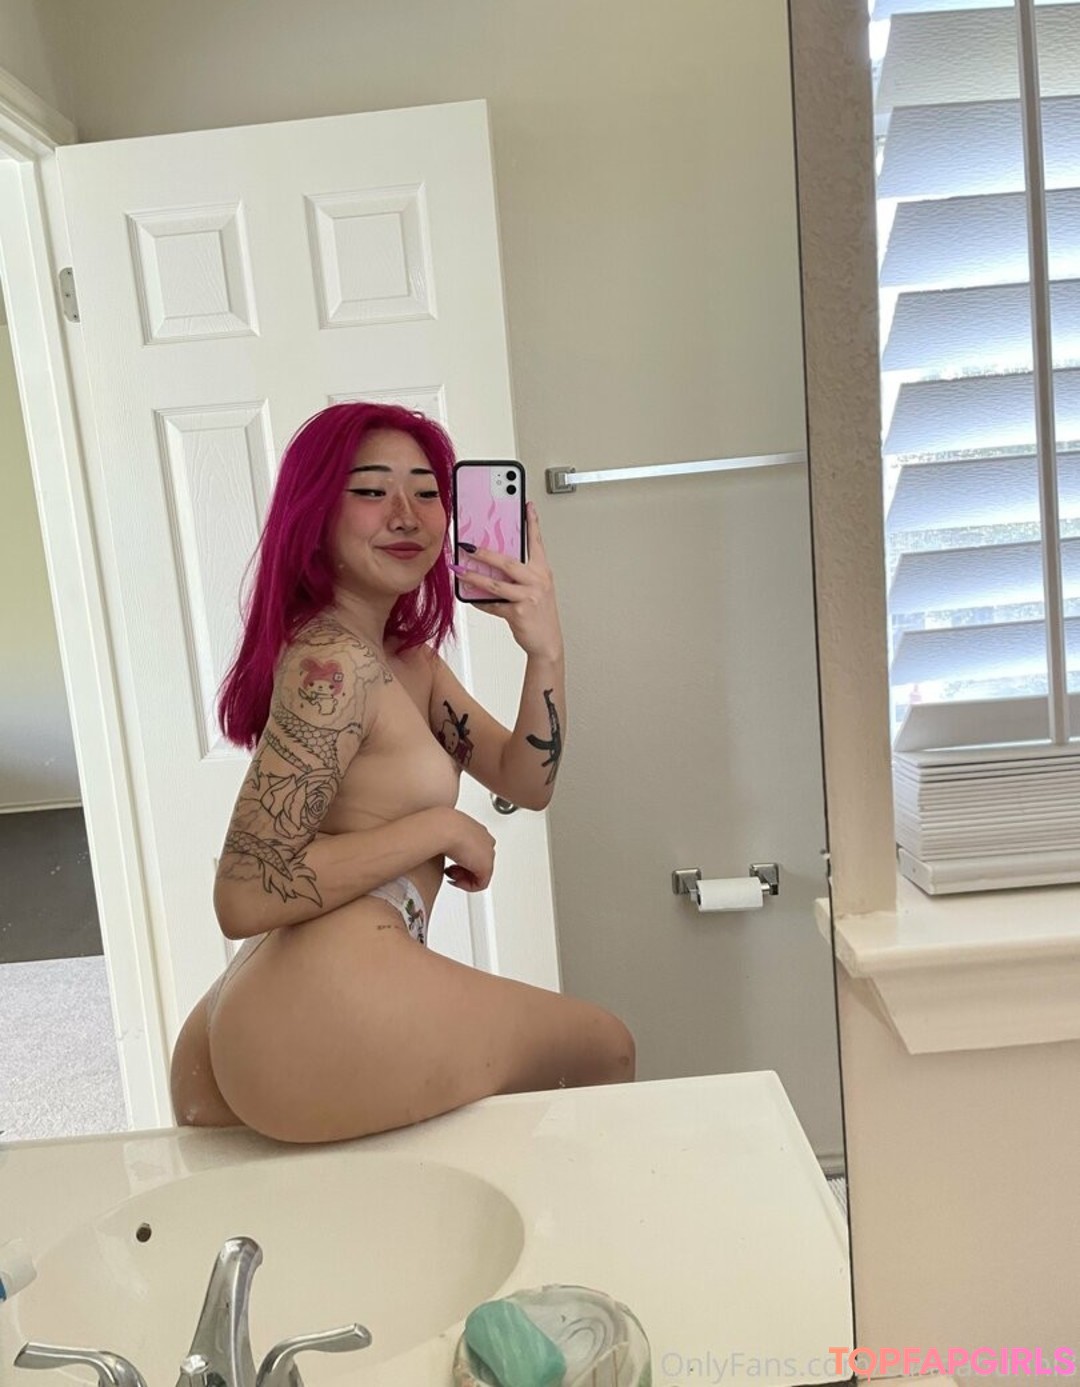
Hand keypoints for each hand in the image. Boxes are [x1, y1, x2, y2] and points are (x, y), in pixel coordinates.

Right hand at [443, 810, 495, 891]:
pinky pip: (480, 884)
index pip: (475, 849)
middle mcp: (485, 841)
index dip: (461, 860)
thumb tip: (445, 847)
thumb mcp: (444, 833)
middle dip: (462, 870)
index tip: (449, 863)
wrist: (446, 829)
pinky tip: (455, 881)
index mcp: (477, 830)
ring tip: (450, 874)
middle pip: (478, 862)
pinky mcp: (486, 868)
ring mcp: (488, 854)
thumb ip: (448, 840)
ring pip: (479, 874)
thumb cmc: (443, 827)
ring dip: (463, 877)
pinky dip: (466, 886)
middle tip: (449, 870)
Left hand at [451, 502, 563, 660]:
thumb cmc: (540, 615)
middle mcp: (537, 581)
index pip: (536, 542)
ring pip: (495, 584)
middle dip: (484, 553)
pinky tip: (470, 598)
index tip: (527, 505)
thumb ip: (519, 576)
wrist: (547, 642)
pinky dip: (480, 602)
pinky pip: (493, 604)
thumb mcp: (535, 590)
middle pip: (507, 562)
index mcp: (542, 571)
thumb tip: (491, 565)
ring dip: (473, 577)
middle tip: (467, 545)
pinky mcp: (519, 613)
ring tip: (459, 570)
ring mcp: (529, 597)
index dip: (532, 523)